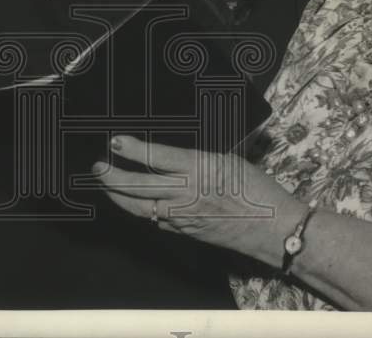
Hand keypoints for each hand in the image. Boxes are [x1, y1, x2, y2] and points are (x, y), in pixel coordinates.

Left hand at [93, 135, 298, 265]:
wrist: (274, 230)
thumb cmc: (259, 188)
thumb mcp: (232, 157)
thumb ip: (203, 152)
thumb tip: (182, 140)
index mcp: (199, 168)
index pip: (156, 158)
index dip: (132, 150)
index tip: (115, 141)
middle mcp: (186, 194)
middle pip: (138, 186)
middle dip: (113, 176)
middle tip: (97, 166)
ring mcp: (183, 216)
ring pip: (139, 207)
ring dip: (118, 196)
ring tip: (105, 184)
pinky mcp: (185, 232)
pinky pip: (154, 219)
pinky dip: (138, 210)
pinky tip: (131, 202)